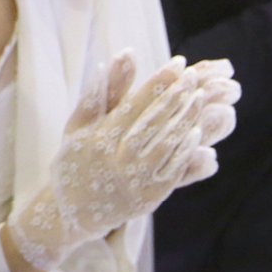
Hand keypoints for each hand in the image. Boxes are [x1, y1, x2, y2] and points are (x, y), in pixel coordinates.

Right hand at [6, 52, 229, 271]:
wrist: (72, 213)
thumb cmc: (74, 162)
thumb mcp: (77, 126)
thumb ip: (97, 94)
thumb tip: (115, 59)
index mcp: (99, 138)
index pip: (135, 104)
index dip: (158, 83)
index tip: (177, 63)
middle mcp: (118, 158)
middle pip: (154, 122)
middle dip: (177, 96)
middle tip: (193, 76)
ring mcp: (135, 179)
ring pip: (167, 144)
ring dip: (185, 119)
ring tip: (199, 97)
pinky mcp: (149, 196)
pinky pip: (173, 170)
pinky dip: (186, 149)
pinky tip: (197, 130)